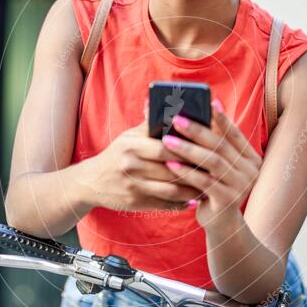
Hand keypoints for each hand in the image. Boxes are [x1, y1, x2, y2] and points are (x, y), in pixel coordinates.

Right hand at [85, 105, 202, 212]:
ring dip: (193, 189)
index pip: (165, 147)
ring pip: (171, 190)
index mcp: (131, 145)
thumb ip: (149, 123)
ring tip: (209, 185)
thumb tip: (166, 102)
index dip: (187, 149)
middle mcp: (131, 166)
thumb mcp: (128, 136)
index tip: (207, 149)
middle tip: (215, 169)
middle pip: (171, 169)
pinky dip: (182, 202)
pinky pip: (165, 204)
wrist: (91, 182)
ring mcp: (133, 186)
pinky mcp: (136, 203)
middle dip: (195, 169)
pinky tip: (195, 199)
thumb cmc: (117, 154)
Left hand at [161, 99, 262, 229]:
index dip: (221, 118)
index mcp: (251, 158)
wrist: (223, 226)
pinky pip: (204, 182)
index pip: (235, 134)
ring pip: (213, 162)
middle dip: (197, 130)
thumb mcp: (218, 167)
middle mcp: (251, 171)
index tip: (207, 101)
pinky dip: (186, 172)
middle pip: (221, 145)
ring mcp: (241, 186)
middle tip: (176, 118)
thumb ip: (213, 146)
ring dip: (188, 149)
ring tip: (166, 140)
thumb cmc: (215, 189)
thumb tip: (194, 116)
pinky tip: (170, 164)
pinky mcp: (228, 201)